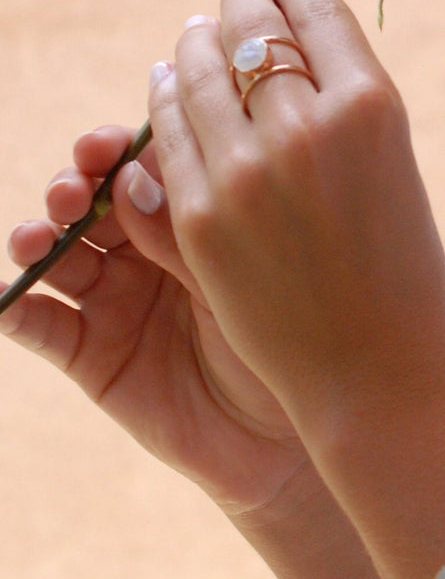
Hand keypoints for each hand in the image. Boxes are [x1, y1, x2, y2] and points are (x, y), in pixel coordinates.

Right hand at [3, 125, 311, 518]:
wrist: (284, 431)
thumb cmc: (282, 336)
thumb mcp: (234, 276)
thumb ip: (180, 233)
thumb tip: (127, 177)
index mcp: (186, 218)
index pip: (138, 168)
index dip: (113, 151)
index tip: (105, 147)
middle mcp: (142, 251)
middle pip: (89, 203)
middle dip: (72, 188)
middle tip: (74, 192)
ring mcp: (112, 300)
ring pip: (57, 254)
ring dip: (36, 236)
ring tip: (39, 238)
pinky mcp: (88, 354)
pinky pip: (39, 324)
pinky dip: (13, 306)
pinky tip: (3, 292)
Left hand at [146, 0, 444, 436]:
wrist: (373, 370)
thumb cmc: (399, 269)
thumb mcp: (394, 166)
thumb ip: (346, 104)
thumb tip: (295, 41)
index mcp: (371, 107)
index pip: (313, 9)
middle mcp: (306, 127)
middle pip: (249, 29)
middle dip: (239, 1)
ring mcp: (245, 172)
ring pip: (195, 72)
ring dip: (193, 44)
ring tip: (195, 34)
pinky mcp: (198, 216)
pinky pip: (166, 134)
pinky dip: (163, 100)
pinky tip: (166, 85)